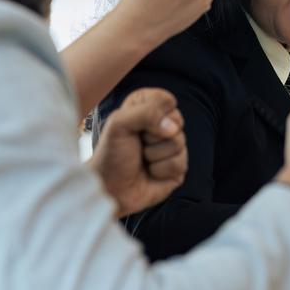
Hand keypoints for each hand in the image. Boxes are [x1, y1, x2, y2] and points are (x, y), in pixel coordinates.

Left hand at [91, 88, 187, 217]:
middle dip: (154, 135)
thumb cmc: (111, 155)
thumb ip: (146, 112)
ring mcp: (171, 147)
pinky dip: (161, 170)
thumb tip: (173, 128)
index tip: (135, 125)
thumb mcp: (119, 124)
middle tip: (138, 143)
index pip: (166, 100)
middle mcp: (161, 125)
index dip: (153, 113)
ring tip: (142, 159)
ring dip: (155, 154)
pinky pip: (180, 163)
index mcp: (146, 108)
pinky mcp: (178, 167)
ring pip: (179, 142)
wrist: (109, 189)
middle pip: (177, 120)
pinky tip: (150, 173)